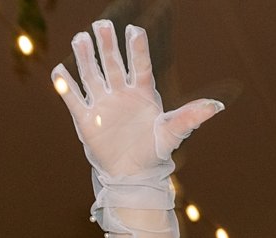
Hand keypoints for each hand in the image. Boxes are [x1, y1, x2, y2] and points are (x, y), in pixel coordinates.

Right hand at [53, 21, 223, 194]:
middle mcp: (121, 92)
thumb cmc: (154, 151)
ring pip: (92, 75)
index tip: (134, 29)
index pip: (140, 65)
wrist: (133, 174)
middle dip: (107, 45)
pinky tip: (59, 71)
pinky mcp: (86, 118)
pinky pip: (73, 98)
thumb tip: (216, 106)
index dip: (137, 48)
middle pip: (113, 63)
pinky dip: (66, 85)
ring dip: (86, 57)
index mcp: (143, 93)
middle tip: (102, 24)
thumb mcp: (173, 133)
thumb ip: (191, 117)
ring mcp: (102, 103)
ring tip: (81, 38)